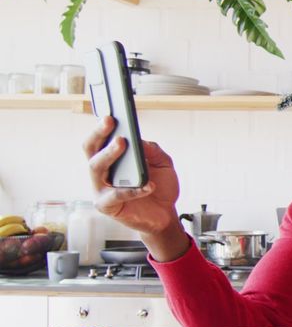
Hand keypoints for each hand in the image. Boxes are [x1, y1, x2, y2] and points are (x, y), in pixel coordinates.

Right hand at [83, 116, 188, 260]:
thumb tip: (138, 140)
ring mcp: (101, 189)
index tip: (110, 113)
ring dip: (108, 154)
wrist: (165, 214)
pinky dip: (133, 189)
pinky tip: (148, 185)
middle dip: (99, 134)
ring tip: (123, 143)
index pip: (99, 139)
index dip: (101, 126)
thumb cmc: (159, 185)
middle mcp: (102, 171)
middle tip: (110, 122)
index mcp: (111, 158)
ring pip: (95, 168)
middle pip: (90, 149)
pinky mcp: (107, 206)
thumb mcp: (162, 163)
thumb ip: (152, 150)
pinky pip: (116, 195)